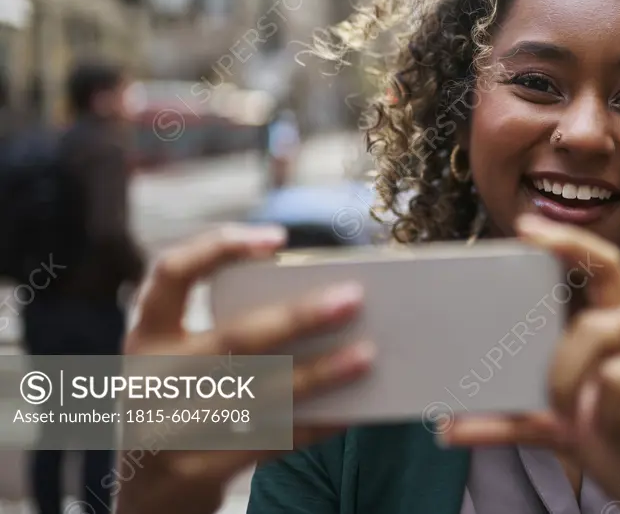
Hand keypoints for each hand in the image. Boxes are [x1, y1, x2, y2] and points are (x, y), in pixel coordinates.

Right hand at [115, 225, 374, 513]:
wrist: (147, 495)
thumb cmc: (186, 406)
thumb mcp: (184, 364)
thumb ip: (229, 333)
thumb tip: (321, 303)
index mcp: (145, 335)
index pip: (170, 272)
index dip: (219, 247)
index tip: (278, 238)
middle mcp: (148, 378)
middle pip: (233, 338)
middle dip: (298, 317)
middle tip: (354, 299)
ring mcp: (166, 429)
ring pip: (259, 394)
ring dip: (320, 374)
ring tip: (367, 355)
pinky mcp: (194, 470)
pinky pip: (269, 442)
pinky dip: (315, 424)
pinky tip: (352, 411)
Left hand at [445, 215, 619, 513]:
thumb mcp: (566, 433)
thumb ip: (521, 420)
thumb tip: (450, 428)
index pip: (604, 267)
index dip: (569, 243)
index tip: (526, 228)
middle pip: (595, 328)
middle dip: (566, 379)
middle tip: (573, 415)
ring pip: (614, 378)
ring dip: (604, 421)